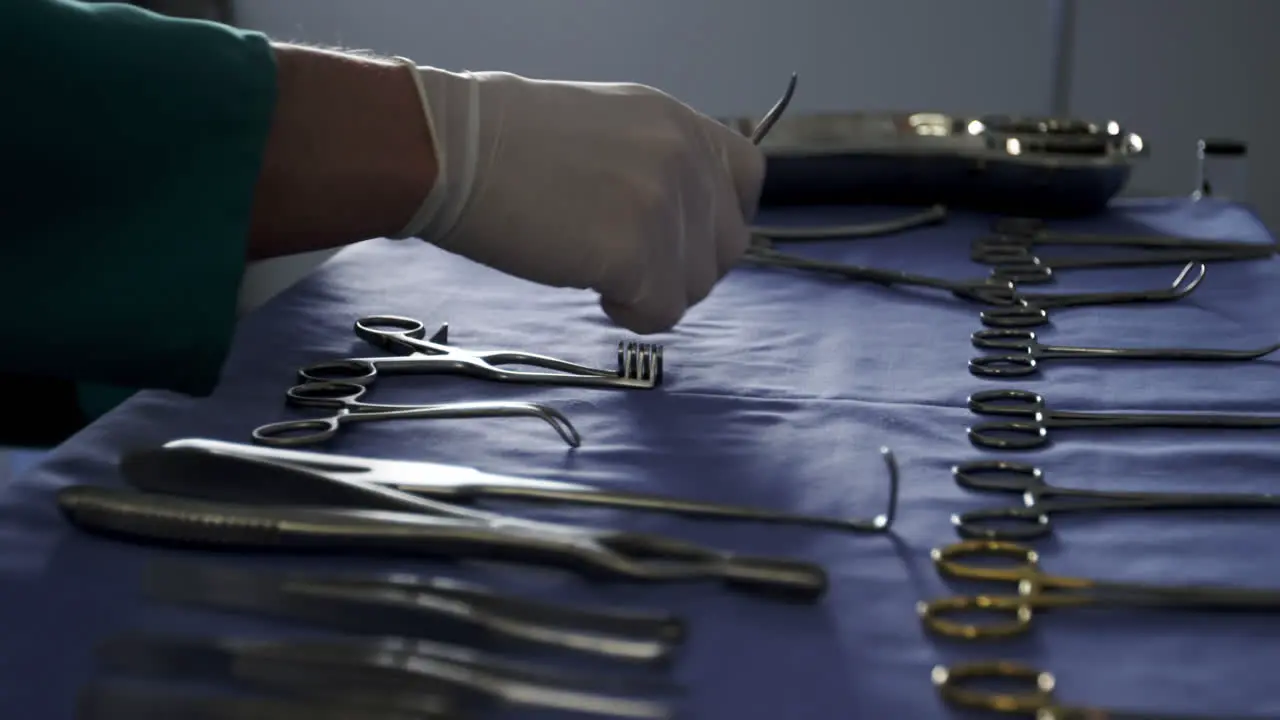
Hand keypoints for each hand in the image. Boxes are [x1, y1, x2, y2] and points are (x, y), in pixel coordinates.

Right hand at [398, 64, 765, 333]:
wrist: (453, 152)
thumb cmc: (506, 145)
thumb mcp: (608, 127)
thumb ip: (659, 162)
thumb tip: (684, 221)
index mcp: (679, 121)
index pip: (748, 180)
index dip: (718, 220)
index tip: (681, 239)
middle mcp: (685, 158)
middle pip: (727, 247)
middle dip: (681, 268)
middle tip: (626, 264)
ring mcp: (665, 205)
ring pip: (696, 289)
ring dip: (651, 292)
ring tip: (595, 267)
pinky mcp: (638, 253)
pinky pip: (662, 314)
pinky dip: (629, 313)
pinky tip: (590, 284)